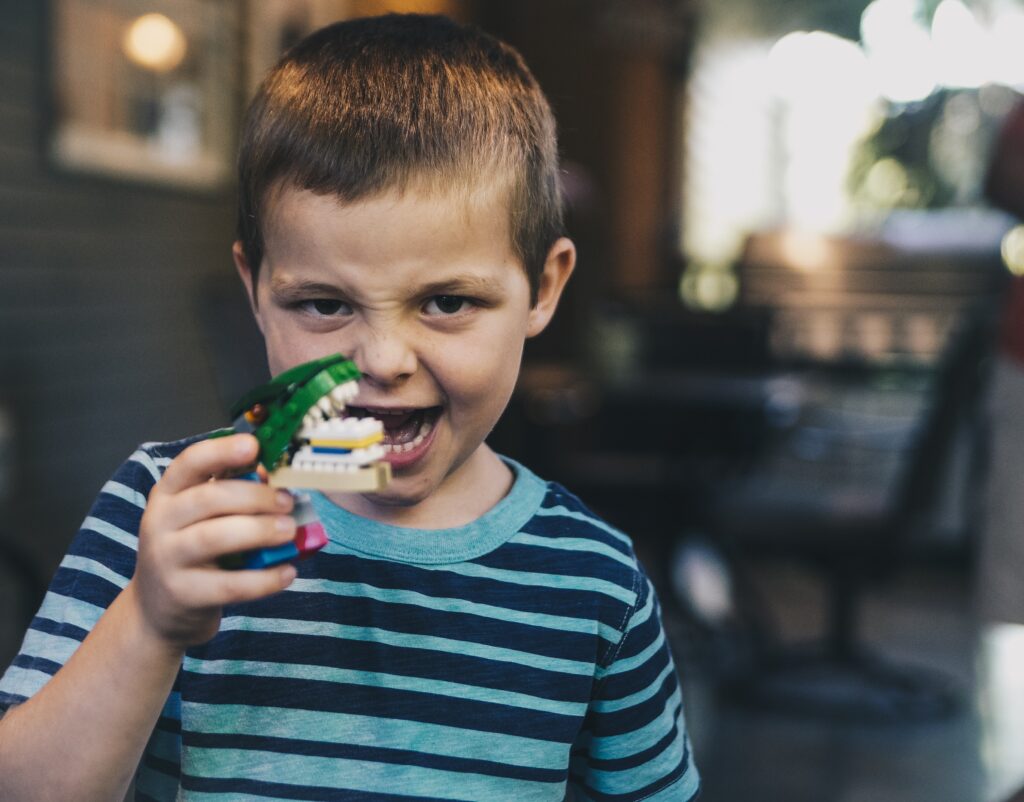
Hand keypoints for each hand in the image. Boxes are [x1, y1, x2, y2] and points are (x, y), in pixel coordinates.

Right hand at [127, 434, 297, 649]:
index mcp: (168, 493)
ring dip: (259, 531)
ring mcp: (167, 559)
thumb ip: (232, 491)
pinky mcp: (183, 594)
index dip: (222, 451)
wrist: (159, 608)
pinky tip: (287, 572)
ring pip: (214, 538)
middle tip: (287, 501)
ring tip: (289, 531)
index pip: (190, 462)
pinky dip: (263, 579)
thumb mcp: (201, 516)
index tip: (253, 446)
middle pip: (208, 499)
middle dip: (255, 497)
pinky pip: (229, 585)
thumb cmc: (191, 549)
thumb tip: (272, 474)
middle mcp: (160, 521)